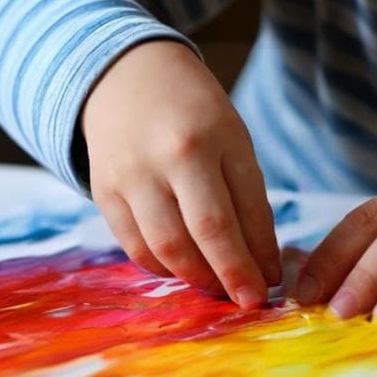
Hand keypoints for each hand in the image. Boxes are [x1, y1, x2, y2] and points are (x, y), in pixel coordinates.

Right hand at [81, 39, 280, 308]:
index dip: (259, 255)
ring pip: (165, 248)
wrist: (126, 76)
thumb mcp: (233, 139)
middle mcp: (169, 158)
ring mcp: (131, 176)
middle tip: (250, 301)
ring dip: (197, 278)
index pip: (241, 211)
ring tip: (218, 288)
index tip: (273, 283)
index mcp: (211, 139)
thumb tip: (262, 261)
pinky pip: (135, 246)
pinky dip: (162, 267)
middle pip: (204, 233)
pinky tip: (183, 271)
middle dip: (231, 276)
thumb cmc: (193, 111)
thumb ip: (246, 196)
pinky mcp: (103, 192)